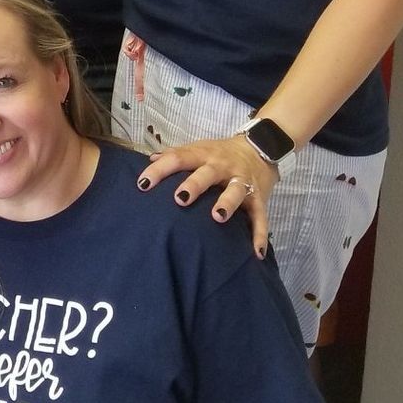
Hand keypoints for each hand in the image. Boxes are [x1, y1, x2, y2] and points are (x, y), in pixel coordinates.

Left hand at [135, 134, 277, 256]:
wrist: (259, 149)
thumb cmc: (219, 154)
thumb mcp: (198, 149)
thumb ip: (175, 155)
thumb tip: (150, 159)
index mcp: (202, 154)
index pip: (178, 158)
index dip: (160, 170)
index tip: (143, 184)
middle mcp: (222, 166)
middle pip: (207, 173)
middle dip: (194, 185)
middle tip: (180, 199)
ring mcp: (242, 181)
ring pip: (235, 191)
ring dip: (228, 203)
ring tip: (218, 217)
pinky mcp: (258, 198)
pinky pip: (260, 217)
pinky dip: (259, 234)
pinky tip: (256, 253)